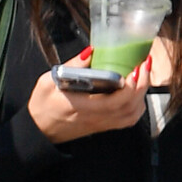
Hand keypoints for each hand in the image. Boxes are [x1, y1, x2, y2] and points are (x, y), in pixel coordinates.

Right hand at [27, 49, 149, 144]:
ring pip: (132, 115)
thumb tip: (90, 52)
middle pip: (130, 106)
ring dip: (142, 95)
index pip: (114, 101)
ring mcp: (100, 124)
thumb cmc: (41, 107)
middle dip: (143, 84)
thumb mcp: (47, 82)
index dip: (131, 85)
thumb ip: (71, 67)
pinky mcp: (102, 126)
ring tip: (142, 76)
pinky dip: (137, 106)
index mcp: (81, 107)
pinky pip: (128, 120)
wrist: (37, 130)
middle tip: (144, 65)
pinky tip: (136, 93)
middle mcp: (95, 118)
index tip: (135, 67)